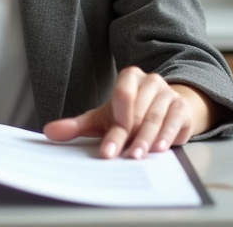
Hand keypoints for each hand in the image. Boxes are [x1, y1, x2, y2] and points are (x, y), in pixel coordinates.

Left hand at [42, 68, 211, 158]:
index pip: (121, 97)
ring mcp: (168, 93)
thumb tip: (50, 132)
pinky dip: (167, 136)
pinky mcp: (182, 108)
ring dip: (146, 139)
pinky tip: (159, 148)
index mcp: (130, 77)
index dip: (114, 125)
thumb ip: (78, 125)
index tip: (107, 150)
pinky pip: (174, 122)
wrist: (166, 109)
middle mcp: (151, 81)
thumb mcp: (104, 117)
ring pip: (155, 118)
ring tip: (137, 155)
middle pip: (138, 110)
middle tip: (123, 156)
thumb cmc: (131, 114)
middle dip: (129, 135)